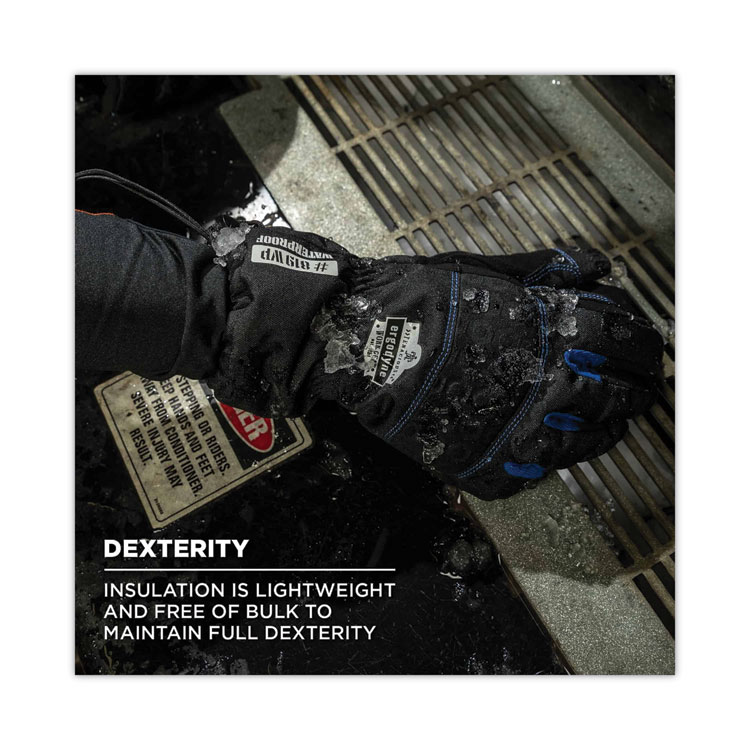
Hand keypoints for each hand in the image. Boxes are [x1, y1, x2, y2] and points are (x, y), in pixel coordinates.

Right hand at [208, 225, 662, 499]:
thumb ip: (545, 269)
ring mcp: (502, 425)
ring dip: (606, 432)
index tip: (649, 347)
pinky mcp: (472, 459)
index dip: (640, 341)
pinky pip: (526, 475)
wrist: (356, 337)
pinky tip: (559, 455)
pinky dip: (549, 466)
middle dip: (635, 390)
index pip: (613, 334)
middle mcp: (529, 378)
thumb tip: (601, 267)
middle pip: (607, 392)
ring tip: (616, 426)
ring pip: (577, 440)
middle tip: (645, 390)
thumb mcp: (482, 268)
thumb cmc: (415, 297)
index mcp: (534, 327)